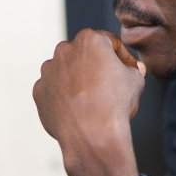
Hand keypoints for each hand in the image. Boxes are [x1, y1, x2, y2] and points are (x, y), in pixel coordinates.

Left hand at [32, 29, 144, 175]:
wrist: (92, 135)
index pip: (109, 42)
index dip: (123, 57)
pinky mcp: (39, 91)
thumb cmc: (115, 104)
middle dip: (96, 67)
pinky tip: (78, 111)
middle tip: (109, 86)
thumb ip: (132, 69)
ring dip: (77, 81)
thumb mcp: (136, 81)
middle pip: (84, 55)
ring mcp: (48, 71)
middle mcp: (64, 50)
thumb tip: (132, 70)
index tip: (130, 70)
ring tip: (93, 101)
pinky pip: (54, 90)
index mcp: (89, 40)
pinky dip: (64, 97)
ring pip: (66, 71)